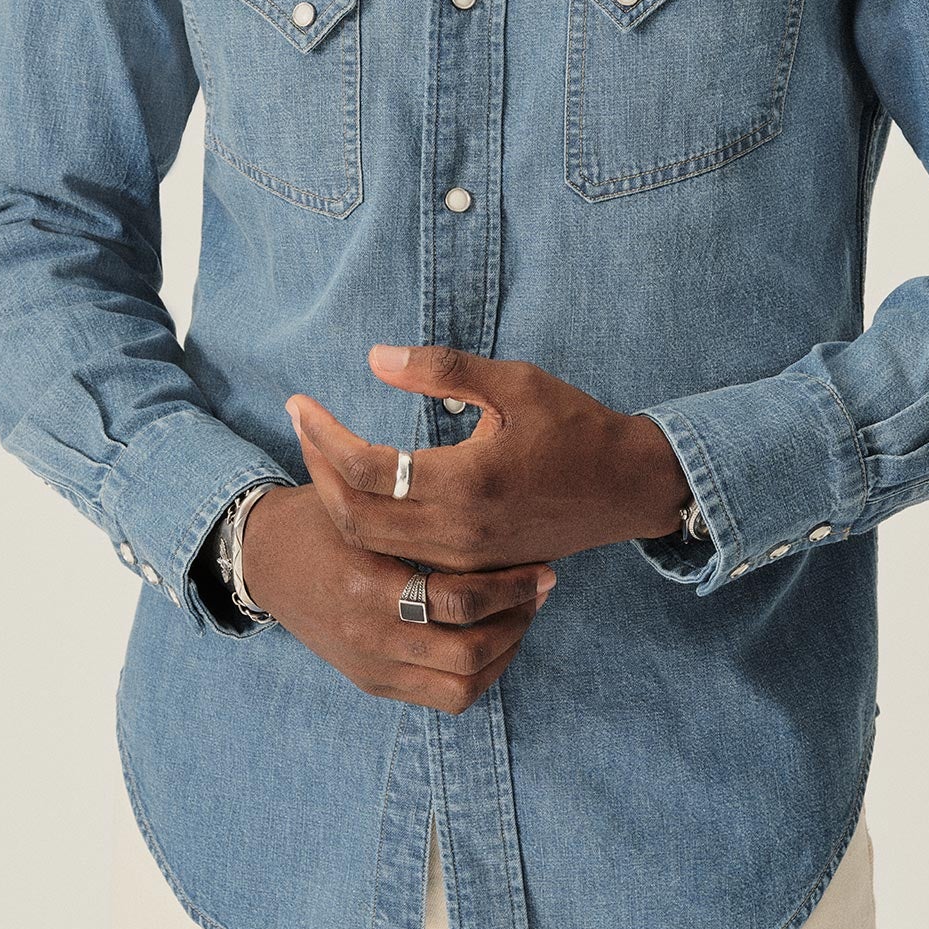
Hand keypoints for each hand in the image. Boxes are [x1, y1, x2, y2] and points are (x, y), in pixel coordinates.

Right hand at [237, 480, 556, 715]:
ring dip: (506, 650)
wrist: (263, 561)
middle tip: (544, 586)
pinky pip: (445, 698)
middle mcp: (368, 635)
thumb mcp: (357, 495)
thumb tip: (480, 441)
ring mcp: (370, 665)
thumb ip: (408, 493)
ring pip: (463, 682)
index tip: (541, 564)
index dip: (511, 586)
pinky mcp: (373, 682)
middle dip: (517, 618)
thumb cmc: (319, 517)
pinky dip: (480, 674)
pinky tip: (496, 640)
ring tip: (525, 613)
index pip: (457, 599)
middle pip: (469, 647)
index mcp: (366, 583)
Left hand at [284, 344, 690, 574]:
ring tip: (320, 455)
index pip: (365, 468)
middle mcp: (458, 531)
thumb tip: (374, 358)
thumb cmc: (575, 427)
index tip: (300, 403)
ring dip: (336, 502)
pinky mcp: (472, 570)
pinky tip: (360, 494)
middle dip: (316, 470)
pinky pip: (401, 559)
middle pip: (355, 517)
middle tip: (300, 428)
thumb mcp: (515, 382)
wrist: (628, 488)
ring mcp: (464, 559)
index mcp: (465, 483)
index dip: (322, 435)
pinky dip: (368, 528)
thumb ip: (443, 369)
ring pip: (373, 546)